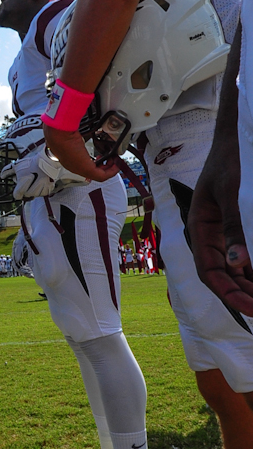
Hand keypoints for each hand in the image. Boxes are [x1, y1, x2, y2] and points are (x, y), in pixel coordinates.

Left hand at [1, 146, 54, 200]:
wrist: (47, 162)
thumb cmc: (30, 164)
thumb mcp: (17, 166)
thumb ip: (7, 171)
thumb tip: (1, 176)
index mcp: (21, 188)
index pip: (17, 196)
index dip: (18, 191)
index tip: (20, 185)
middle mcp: (30, 193)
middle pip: (26, 194)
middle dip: (27, 188)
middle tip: (30, 178)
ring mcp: (39, 193)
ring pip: (35, 193)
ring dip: (35, 188)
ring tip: (37, 177)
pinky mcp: (47, 191)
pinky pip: (43, 192)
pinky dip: (42, 187)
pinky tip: (42, 179)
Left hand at [42, 125, 117, 182]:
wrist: (58, 135)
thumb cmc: (61, 134)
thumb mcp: (71, 137)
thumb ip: (77, 136)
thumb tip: (81, 131)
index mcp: (70, 160)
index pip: (85, 167)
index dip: (97, 163)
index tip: (104, 157)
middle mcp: (75, 167)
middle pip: (93, 173)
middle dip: (105, 167)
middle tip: (111, 160)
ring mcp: (80, 169)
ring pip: (98, 176)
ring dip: (109, 170)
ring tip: (114, 162)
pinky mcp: (86, 169)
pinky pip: (102, 176)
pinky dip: (111, 171)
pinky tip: (115, 165)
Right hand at [188, 134, 252, 313]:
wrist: (230, 139)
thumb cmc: (226, 161)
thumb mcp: (229, 193)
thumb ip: (233, 228)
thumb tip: (238, 264)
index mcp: (200, 228)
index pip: (209, 271)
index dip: (228, 293)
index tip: (249, 309)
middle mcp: (208, 236)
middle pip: (221, 276)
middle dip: (241, 296)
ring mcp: (220, 235)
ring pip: (232, 271)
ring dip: (247, 287)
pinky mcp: (232, 232)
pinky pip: (241, 259)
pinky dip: (251, 272)